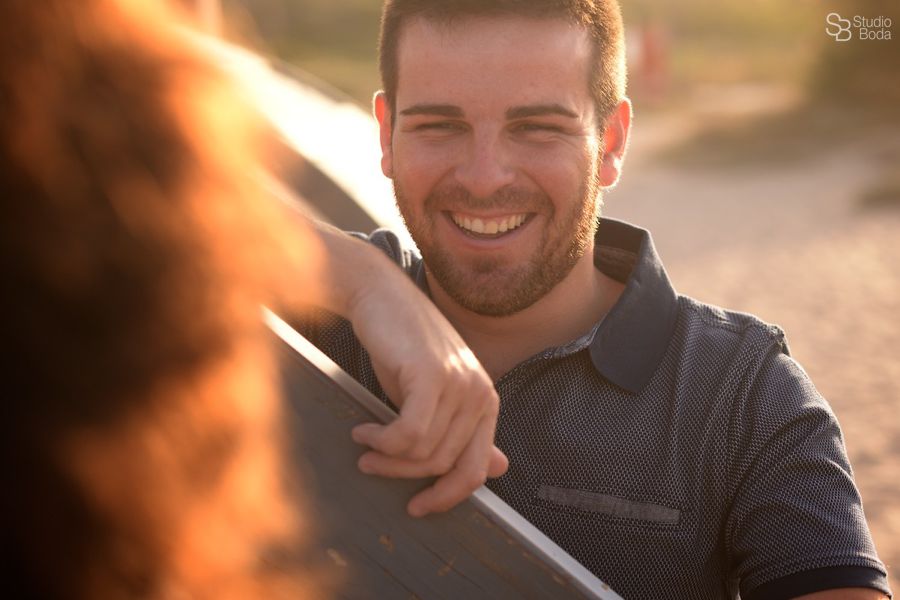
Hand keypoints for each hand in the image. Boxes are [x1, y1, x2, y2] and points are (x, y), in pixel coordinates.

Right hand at [346, 268, 507, 516]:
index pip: (476, 469)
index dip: (447, 497)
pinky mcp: (431, 374)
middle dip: (403, 474)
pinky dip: (382, 441)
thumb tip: (499, 468)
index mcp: (486, 401)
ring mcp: (458, 382)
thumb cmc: (402, 347)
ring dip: (386, 457)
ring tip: (364, 444)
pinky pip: (409, 433)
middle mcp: (480, 392)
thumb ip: (462, 430)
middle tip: (370, 465)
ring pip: (424, 451)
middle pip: (444, 464)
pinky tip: (364, 431)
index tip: (416, 507)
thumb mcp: (433, 394)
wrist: (379, 296)